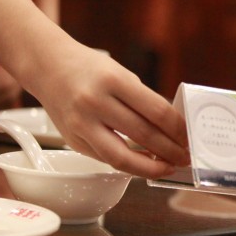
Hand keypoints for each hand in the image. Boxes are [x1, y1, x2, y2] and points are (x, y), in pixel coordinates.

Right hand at [33, 46, 189, 178]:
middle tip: (185, 158)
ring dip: (151, 167)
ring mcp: (81, 124)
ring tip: (168, 167)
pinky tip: (144, 163)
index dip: (178, 129)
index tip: (189, 137)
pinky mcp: (73, 140)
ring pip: (122, 157)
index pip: (156, 111)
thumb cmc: (90, 69)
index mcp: (113, 80)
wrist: (47, 67)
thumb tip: (172, 130)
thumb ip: (143, 101)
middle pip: (143, 135)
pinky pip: (106, 159)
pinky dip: (129, 164)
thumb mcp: (121, 74)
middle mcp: (95, 102)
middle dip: (170, 151)